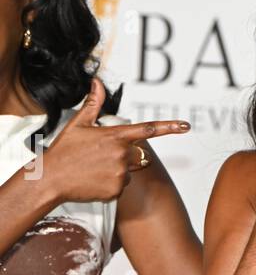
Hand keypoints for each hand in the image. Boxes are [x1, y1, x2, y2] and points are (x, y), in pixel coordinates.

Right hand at [42, 77, 189, 202]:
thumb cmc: (63, 151)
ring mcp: (120, 174)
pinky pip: (120, 186)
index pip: (149, 130)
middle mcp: (122, 155)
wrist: (50, 179)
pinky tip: (93, 180)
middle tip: (98, 156)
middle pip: (137, 154)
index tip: (185, 126)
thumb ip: (93, 104)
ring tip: (93, 169)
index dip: (170, 127)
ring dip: (116, 170)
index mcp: (115, 136)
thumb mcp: (78, 124)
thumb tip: (97, 83)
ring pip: (128, 171)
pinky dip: (110, 184)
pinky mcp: (116, 191)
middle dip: (123, 155)